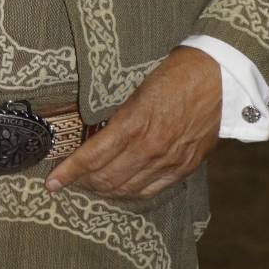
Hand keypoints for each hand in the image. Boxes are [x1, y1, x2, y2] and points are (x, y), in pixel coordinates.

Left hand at [45, 45, 221, 199]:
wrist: (217, 76)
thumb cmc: (174, 74)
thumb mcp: (137, 89)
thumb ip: (119, 117)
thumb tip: (94, 135)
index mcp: (134, 124)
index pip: (93, 158)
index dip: (69, 173)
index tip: (51, 182)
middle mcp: (150, 148)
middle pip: (107, 178)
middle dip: (83, 183)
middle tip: (70, 181)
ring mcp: (168, 161)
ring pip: (127, 189)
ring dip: (104, 191)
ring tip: (91, 187)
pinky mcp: (184, 167)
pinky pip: (151, 191)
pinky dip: (131, 194)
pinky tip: (120, 191)